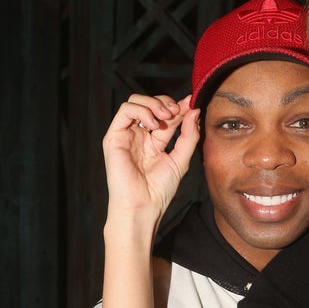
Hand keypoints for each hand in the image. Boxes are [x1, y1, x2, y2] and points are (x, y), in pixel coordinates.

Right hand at [102, 94, 199, 225]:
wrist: (143, 205)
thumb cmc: (160, 189)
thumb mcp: (181, 158)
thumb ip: (189, 135)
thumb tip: (194, 110)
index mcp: (154, 141)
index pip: (166, 115)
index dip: (179, 106)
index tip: (190, 103)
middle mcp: (139, 135)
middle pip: (150, 104)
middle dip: (166, 102)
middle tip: (177, 111)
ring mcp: (126, 135)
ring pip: (135, 102)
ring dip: (153, 103)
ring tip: (166, 116)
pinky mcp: (114, 136)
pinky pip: (125, 110)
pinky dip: (141, 110)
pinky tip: (153, 124)